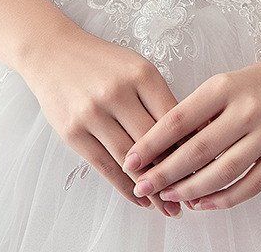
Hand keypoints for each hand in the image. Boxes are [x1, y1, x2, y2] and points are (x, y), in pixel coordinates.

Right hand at [22, 26, 181, 215]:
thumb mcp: (136, 67)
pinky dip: (126, 187)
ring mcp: (93, 113)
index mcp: (141, 73)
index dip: (191, 146)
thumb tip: (192, 136)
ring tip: (169, 207)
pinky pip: (105, 166)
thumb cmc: (102, 63)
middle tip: (193, 194)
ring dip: (152, 188)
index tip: (206, 168)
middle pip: (154, 142)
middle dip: (175, 173)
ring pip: (131, 160)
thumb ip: (159, 98)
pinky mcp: (73, 132)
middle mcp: (117, 92)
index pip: (174, 118)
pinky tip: (141, 199)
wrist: (53, 53)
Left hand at [122, 55, 260, 210]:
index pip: (180, 118)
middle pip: (199, 149)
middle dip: (166, 172)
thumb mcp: (222, 84)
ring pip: (223, 171)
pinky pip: (251, 184)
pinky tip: (204, 203)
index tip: (131, 159)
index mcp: (224, 87)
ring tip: (170, 196)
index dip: (152, 142)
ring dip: (192, 189)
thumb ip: (196, 112)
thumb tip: (160, 148)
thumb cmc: (254, 83)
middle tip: (142, 186)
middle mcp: (246, 109)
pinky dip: (224, 198)